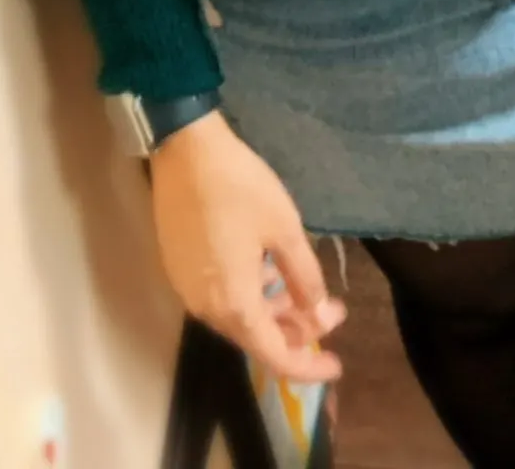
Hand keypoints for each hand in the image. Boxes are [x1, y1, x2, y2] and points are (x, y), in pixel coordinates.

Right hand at [148, 110, 347, 383]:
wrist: (184, 148)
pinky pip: (219, 296)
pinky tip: (266, 271)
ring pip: (236, 316)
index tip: (337, 363)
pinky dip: (248, 296)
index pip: (276, 356)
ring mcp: (187, 287)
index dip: (309, 365)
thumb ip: (305, 278)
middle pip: (255, 337)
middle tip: (330, 309)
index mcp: (234, 304)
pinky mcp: (177, 266)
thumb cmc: (240, 187)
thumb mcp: (285, 229)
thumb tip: (318, 312)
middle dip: (296, 331)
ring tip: (302, 289)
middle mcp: (206, 306)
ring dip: (272, 311)